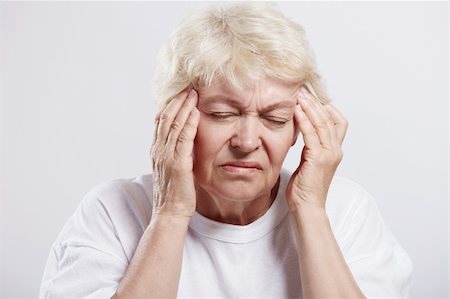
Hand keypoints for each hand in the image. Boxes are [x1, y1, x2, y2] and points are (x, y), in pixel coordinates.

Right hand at [150, 89, 199, 217]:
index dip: (170, 105)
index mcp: (157, 150)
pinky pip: (183, 138)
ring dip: (184, 106)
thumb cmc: (174, 193)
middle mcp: (158, 150)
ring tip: (193, 92)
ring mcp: (166, 156)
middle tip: (187, 86)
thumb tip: (186, 140)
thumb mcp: (173, 168)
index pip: (161, 121)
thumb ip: (177, 152)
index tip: (180, 93)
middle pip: (165, 118)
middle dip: (177, 100)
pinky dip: (189, 123)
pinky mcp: (178, 163)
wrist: (170, 212)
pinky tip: (195, 112)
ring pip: (173, 124)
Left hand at [286, 87, 347, 211]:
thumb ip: (310, 148)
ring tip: (298, 94)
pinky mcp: (318, 159)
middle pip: (330, 117)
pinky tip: (295, 110)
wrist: (307, 208)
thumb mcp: (309, 163)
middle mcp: (335, 150)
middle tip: (302, 89)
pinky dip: (304, 120)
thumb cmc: (305, 188)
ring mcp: (329, 154)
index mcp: (335, 151)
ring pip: (322, 122)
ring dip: (310, 106)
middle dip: (316, 101)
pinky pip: (311, 133)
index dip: (325, 107)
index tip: (310, 96)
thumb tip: (302, 133)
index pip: (337, 121)